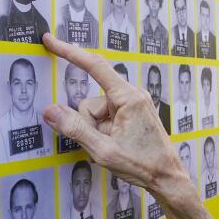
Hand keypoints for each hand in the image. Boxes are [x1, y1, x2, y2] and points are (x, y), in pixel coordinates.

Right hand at [39, 34, 194, 206]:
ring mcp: (133, 104)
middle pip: (89, 102)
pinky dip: (102, 132)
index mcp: (128, 97)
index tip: (50, 40)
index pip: (94, 66)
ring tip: (111, 147)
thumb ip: (75, 129)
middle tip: (101, 145)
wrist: (168, 178)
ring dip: (95, 131)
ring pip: (95, 112)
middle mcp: (132, 95)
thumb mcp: (103, 151)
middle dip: (86, 123)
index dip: (69, 52)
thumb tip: (50, 110)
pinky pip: (105, 117)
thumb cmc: (143, 165)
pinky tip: (114, 145)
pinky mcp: (132, 113)